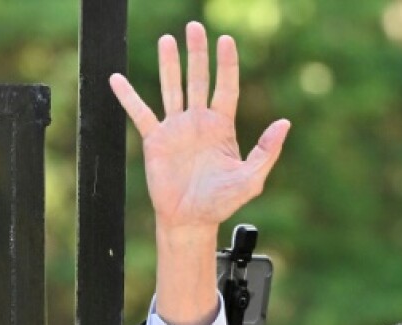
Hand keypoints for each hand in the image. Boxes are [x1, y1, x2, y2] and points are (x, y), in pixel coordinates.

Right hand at [109, 22, 289, 233]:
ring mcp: (176, 129)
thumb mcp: (251, 178)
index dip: (226, 64)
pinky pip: (140, 113)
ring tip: (167, 40)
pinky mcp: (155, 140)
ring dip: (169, 64)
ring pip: (171, 88)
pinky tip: (116, 79)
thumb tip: (285, 123)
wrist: (191, 220)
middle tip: (195, 27)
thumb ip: (267, 151)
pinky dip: (128, 97)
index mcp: (222, 127)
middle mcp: (199, 122)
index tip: (225, 40)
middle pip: (198, 79)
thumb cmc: (222, 202)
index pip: (226, 87)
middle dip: (197, 54)